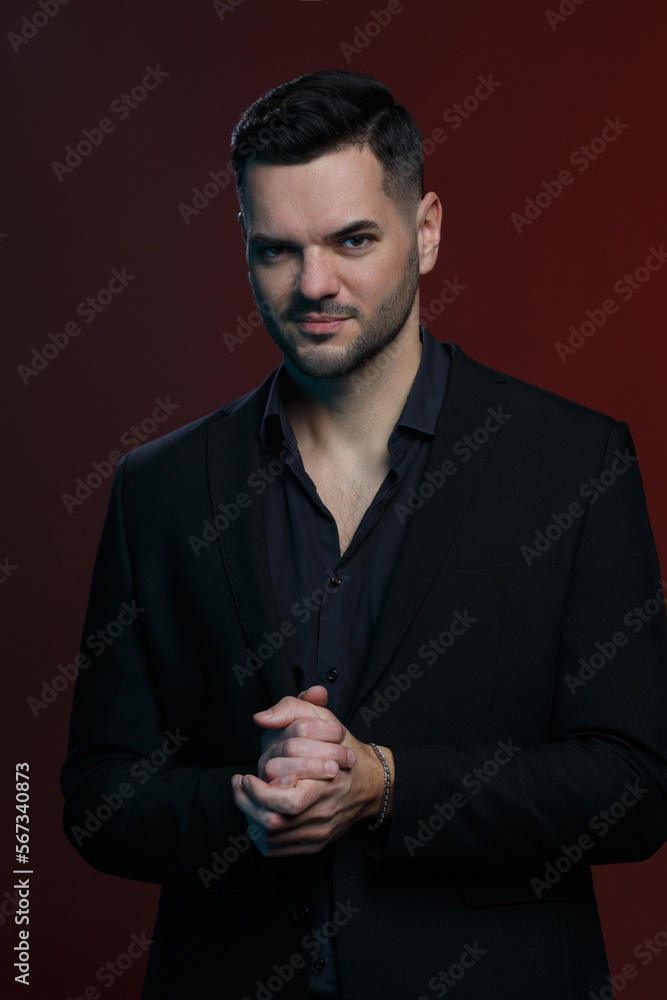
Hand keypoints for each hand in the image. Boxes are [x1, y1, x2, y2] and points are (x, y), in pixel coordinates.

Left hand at [231, 687, 394, 855]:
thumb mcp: (322, 719)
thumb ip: (292, 710)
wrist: (371, 784)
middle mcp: (324, 812)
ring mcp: (319, 831)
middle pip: (274, 823)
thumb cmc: (343, 750)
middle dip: (247, 805)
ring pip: (272, 838)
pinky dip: (260, 836)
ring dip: (250, 818)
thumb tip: (261, 717)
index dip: (260, 792)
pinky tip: (254, 817)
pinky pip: (278, 849)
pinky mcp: (315, 844)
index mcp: (327, 784)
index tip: (247, 776)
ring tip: (243, 798)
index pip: (287, 801)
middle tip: (240, 786)